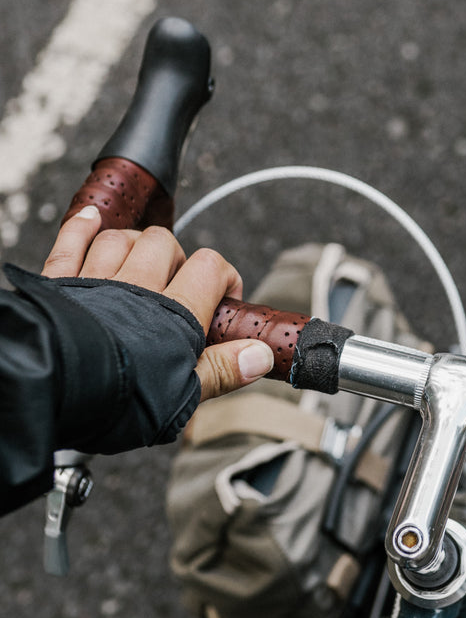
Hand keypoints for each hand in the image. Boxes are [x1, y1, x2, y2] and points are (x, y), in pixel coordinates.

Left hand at [43, 206, 273, 400]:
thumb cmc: (117, 399)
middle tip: (178, 285)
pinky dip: (81, 226)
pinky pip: (71, 241)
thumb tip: (260, 355)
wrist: (53, 388)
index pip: (211, 268)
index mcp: (175, 313)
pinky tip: (91, 218)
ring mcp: (96, 280)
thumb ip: (221, 371)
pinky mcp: (59, 284)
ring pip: (121, 238)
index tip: (224, 298)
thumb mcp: (181, 396)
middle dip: (176, 258)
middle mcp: (137, 285)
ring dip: (134, 244)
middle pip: (165, 244)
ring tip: (140, 263)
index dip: (224, 277)